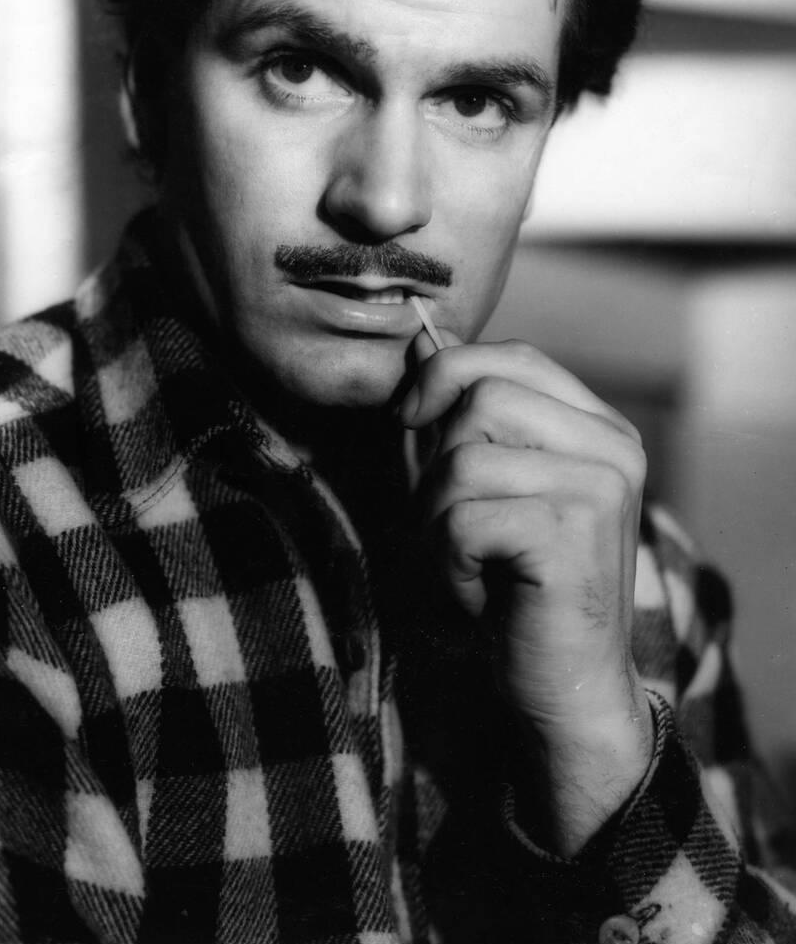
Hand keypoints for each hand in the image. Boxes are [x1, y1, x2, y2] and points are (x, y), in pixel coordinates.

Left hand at [400, 331, 652, 853]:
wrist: (562, 689)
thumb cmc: (513, 584)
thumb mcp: (482, 485)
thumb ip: (458, 413)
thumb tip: (421, 336)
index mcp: (599, 426)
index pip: (512, 356)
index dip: (445, 375)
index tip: (411, 421)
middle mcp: (614, 447)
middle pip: (480, 397)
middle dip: (435, 462)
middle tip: (448, 522)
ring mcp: (602, 488)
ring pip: (463, 460)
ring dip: (435, 519)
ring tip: (465, 561)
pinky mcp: (575, 536)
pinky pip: (463, 519)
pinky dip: (448, 561)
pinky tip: (479, 591)